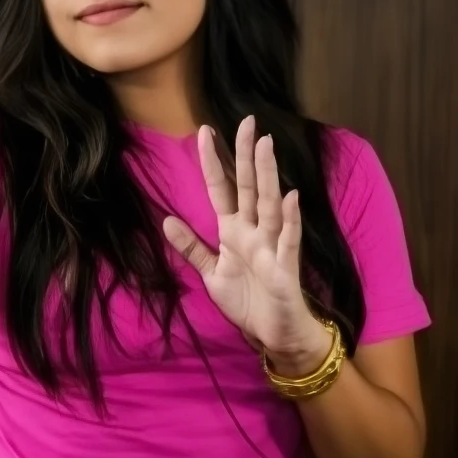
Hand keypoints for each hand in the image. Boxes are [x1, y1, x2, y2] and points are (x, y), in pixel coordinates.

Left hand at [162, 116, 329, 373]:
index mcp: (234, 231)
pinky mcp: (286, 267)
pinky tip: (291, 197)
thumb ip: (192, 248)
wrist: (275, 335)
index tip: (204, 131)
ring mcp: (272, 246)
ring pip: (269, 203)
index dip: (212, 162)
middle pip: (248, 186)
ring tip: (267, 145)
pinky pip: (288, 240)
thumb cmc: (249, 301)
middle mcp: (255, 231)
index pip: (221, 189)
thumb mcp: (211, 274)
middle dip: (246, 155)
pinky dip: (290, 219)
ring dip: (267, 175)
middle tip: (247, 121)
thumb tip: (166, 220)